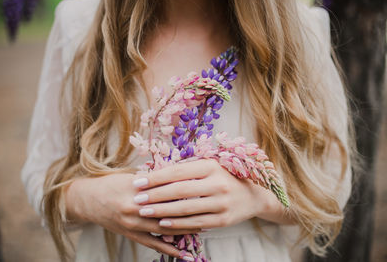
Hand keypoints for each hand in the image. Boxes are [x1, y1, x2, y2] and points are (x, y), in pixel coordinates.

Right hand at [64, 173, 198, 258]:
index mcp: (136, 192)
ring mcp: (132, 225)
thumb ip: (153, 179)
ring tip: (203, 227)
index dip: (184, 192)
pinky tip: (182, 252)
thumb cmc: (110, 183)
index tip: (202, 190)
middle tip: (208, 210)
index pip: (165, 192)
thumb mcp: (130, 176)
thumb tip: (178, 175)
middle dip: (189, 211)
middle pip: (168, 212)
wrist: (87, 199)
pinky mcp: (131, 235)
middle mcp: (135, 210)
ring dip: (183, 229)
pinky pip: (152, 244)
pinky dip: (167, 248)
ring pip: (163, 229)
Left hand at [132, 159, 287, 230]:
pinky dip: (177, 223)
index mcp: (211, 166)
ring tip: (144, 211)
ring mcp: (221, 203)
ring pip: (186, 208)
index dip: (156, 177)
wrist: (253, 195)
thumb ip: (188, 168)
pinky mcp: (223, 220)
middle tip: (136, 199)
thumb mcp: (210, 166)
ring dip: (162, 211)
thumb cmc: (225, 177)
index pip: (178, 171)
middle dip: (155, 195)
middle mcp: (217, 184)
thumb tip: (156, 172)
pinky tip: (162, 223)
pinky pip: (195, 222)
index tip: (139, 181)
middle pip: (179, 190)